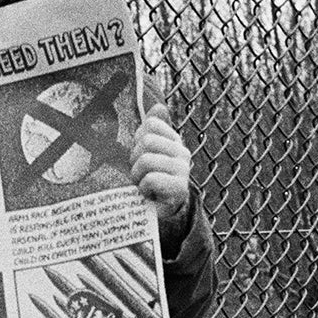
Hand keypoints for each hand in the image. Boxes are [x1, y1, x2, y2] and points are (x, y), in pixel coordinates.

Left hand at [130, 104, 190, 237]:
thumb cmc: (150, 179)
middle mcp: (182, 152)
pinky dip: (143, 189)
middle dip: (135, 159)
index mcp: (173, 141)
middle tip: (139, 174)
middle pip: (147, 141)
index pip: (151, 125)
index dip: (138, 139)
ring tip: (143, 184)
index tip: (140, 155)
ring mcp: (183, 170)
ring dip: (137, 176)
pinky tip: (149, 194)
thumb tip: (157, 105)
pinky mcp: (179, 188)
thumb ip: (153, 129)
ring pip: (146, 160)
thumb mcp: (148, 152)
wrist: (161, 212)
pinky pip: (150, 179)